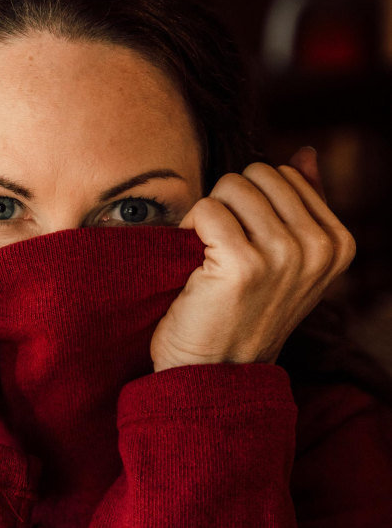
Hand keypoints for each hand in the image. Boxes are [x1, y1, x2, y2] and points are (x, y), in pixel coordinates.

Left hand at [150, 147, 355, 370]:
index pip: (284, 174)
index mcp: (337, 242)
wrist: (216, 374)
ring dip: (208, 217)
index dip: (251, 204)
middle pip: (257, 174)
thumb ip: (301, 205)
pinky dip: (190, 230)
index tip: (248, 246)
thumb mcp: (288, 261)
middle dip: (230, 203)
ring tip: (210, 259)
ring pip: (230, 186)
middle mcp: (320, 247)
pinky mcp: (244, 264)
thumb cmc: (243, 314)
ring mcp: (286, 255)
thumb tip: (306, 154)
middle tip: (223, 250)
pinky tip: (196, 266)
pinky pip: (206, 209)